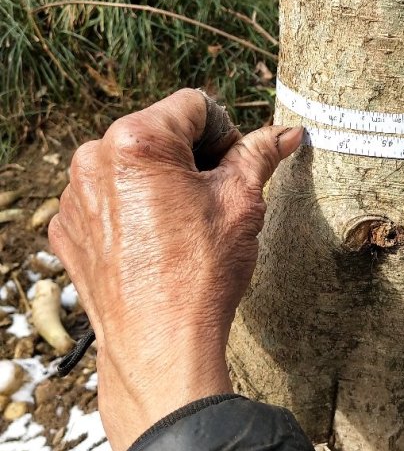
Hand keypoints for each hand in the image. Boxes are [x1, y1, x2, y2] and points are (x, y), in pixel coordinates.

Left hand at [49, 90, 302, 450]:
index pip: (194, 105)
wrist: (160, 345)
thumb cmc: (202, 274)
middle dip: (193, 158)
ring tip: (186, 227)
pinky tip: (157, 244)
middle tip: (217, 200)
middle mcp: (94, 159)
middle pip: (159, 132)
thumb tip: (288, 133)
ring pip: (131, 166)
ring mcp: (75, 196)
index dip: (227, 132)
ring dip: (161, 183)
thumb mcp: (243, 203)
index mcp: (136, 140)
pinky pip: (107, 199)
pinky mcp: (68, 229)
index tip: (237, 168)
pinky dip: (133, 211)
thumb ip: (260, 155)